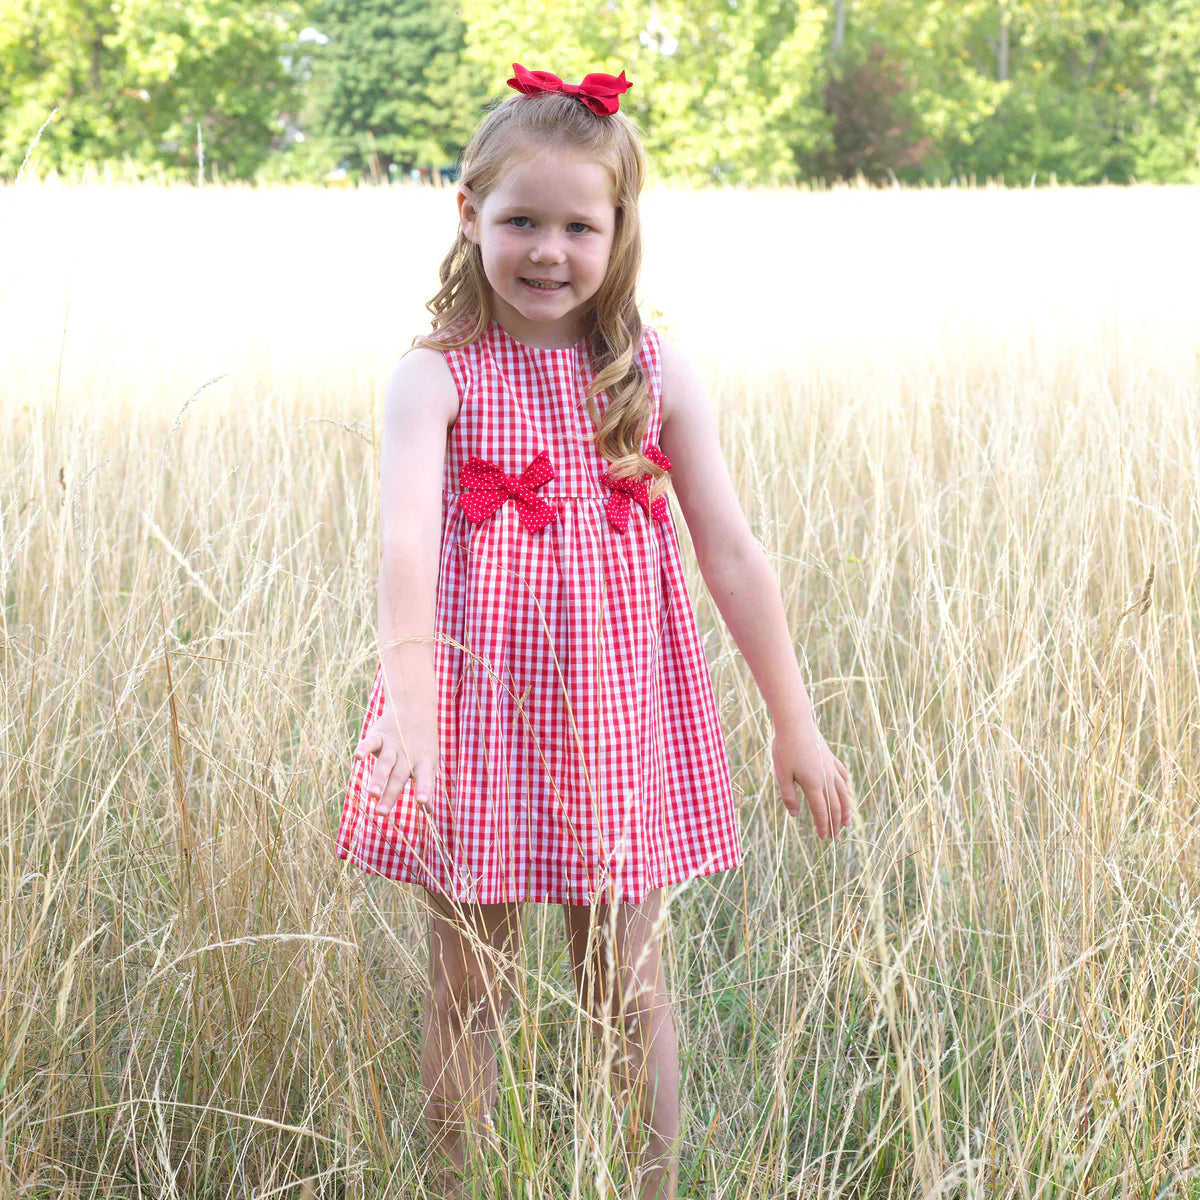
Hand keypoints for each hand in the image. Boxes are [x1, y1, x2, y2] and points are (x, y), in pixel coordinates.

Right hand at [352, 700, 438, 816]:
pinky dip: (364, 749)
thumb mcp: (428, 761)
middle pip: (398, 776)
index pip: (425, 777)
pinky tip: (358, 758)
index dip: (424, 789)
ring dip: (378, 778)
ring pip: (385, 762)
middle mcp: (408, 754)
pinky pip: (370, 742)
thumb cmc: (422, 742)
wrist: (414, 706)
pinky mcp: (378, 735)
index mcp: (423, 762)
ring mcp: (392, 744)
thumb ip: (426, 785)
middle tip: (382, 813)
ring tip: (372, 794)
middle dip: (390, 794)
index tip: (421, 802)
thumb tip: (429, 812)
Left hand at [772, 715, 851, 839]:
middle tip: (834, 837)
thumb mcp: (782, 774)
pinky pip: (843, 776)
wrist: (796, 723)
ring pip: (843, 793)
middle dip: (835, 823)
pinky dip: (846, 787)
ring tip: (846, 822)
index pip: (821, 811)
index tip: (823, 838)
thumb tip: (795, 815)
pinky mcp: (830, 758)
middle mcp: (826, 778)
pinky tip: (847, 792)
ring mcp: (831, 768)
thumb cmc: (786, 748)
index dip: (823, 826)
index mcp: (813, 785)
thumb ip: (789, 796)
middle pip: (834, 805)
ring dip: (845, 809)